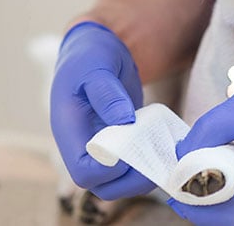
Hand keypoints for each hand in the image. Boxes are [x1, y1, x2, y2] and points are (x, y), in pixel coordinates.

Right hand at [50, 21, 154, 199]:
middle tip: (157, 156)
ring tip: (164, 152)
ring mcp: (99, 147)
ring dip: (143, 175)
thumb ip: (107, 93)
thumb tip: (124, 122)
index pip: (83, 172)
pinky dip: (149, 163)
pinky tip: (165, 146)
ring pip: (118, 183)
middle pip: (102, 186)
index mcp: (69, 130)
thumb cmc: (90, 55)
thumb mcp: (96, 66)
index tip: (133, 146)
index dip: (109, 170)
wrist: (95, 48)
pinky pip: (131, 167)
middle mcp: (82, 145)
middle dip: (131, 180)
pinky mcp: (117, 144)